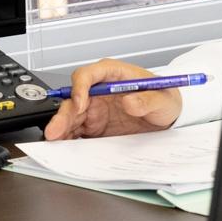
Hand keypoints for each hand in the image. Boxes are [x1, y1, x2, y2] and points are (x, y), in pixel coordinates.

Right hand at [44, 58, 181, 140]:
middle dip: (63, 113)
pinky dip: (68, 138)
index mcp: (113, 74)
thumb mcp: (163, 99)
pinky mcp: (93, 125)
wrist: (167, 117)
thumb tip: (130, 101)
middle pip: (74, 97)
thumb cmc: (164, 99)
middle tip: (56, 129)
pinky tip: (63, 146)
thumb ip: (147, 100)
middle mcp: (99, 90)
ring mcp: (95, 108)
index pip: (89, 74)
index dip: (81, 87)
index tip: (81, 103)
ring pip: (70, 115)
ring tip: (54, 141)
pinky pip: (76, 130)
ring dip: (60, 127)